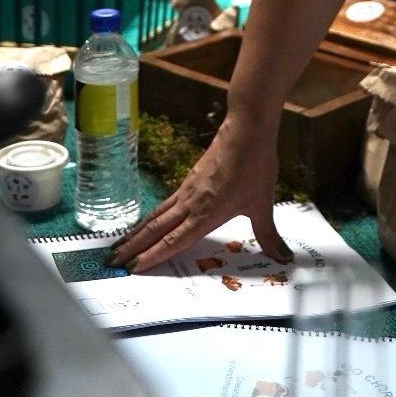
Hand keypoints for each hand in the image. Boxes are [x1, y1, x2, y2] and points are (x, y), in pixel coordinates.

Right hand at [111, 111, 288, 271]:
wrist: (246, 128)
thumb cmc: (255, 166)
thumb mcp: (263, 203)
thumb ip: (268, 234)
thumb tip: (283, 258)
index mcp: (206, 213)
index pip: (174, 240)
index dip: (154, 255)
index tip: (134, 268)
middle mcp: (191, 203)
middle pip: (156, 228)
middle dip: (134, 246)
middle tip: (112, 260)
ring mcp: (188, 189)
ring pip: (157, 214)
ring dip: (138, 231)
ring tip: (121, 244)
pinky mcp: (190, 178)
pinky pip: (167, 203)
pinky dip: (153, 215)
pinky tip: (151, 220)